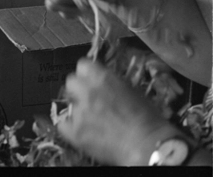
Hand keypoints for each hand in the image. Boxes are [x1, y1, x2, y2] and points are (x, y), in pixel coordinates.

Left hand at [57, 58, 176, 165]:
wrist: (149, 146)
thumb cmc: (148, 119)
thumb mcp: (130, 90)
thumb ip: (111, 82)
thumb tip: (101, 81)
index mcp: (102, 77)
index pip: (82, 65)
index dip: (87, 74)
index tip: (91, 81)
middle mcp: (87, 90)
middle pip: (71, 81)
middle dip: (79, 89)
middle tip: (88, 99)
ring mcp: (79, 111)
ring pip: (68, 103)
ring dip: (77, 109)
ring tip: (89, 119)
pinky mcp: (75, 132)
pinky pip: (62, 125)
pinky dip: (70, 127)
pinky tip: (81, 131)